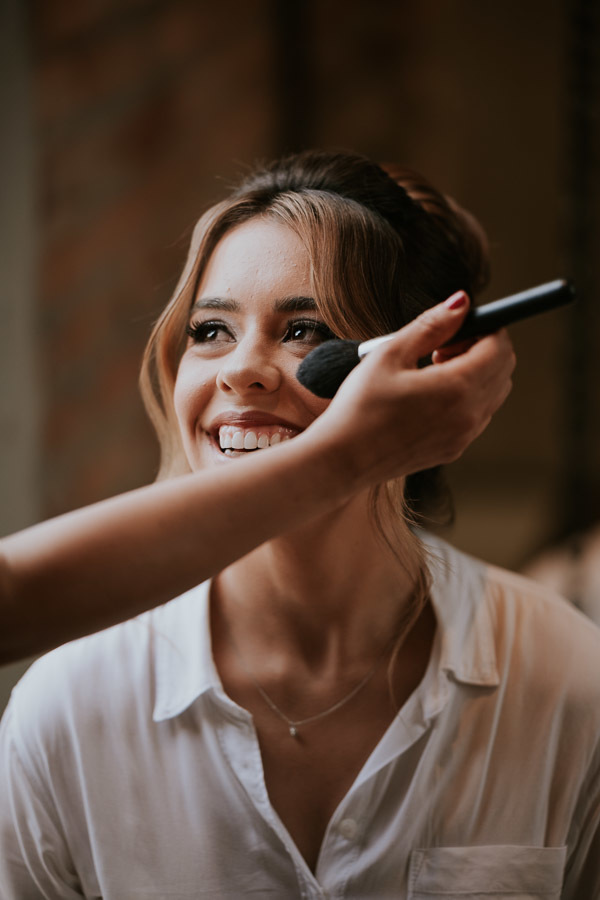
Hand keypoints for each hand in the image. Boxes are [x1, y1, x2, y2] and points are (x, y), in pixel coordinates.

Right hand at [306, 291, 515, 489]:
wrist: (343, 459)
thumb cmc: (359, 408)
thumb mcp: (390, 354)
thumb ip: (432, 325)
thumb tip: (461, 302)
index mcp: (457, 387)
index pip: (499, 346)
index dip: (485, 327)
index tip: (456, 326)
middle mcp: (469, 415)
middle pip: (504, 369)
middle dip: (482, 348)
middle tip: (442, 346)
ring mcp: (464, 436)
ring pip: (494, 393)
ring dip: (475, 373)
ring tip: (432, 370)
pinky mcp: (453, 449)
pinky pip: (478, 415)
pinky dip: (467, 397)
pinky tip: (429, 395)